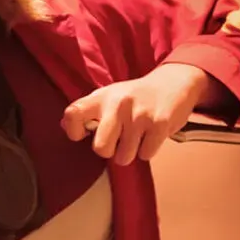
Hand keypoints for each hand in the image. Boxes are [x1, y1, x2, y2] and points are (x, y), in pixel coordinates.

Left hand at [61, 65, 210, 163]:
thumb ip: (87, 112)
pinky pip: (146, 155)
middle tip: (118, 141)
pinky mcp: (160, 124)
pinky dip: (148, 150)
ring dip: (131, 152)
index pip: (72, 114)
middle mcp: (118, 104)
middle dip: (110, 151)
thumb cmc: (135, 96)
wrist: (173, 82)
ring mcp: (139, 115)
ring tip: (137, 136)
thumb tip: (66, 126)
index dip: (73, 131)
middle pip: (101, 148)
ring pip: (124, 157)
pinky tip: (151, 135)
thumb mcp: (109, 96)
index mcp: (101, 97)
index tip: (83, 134)